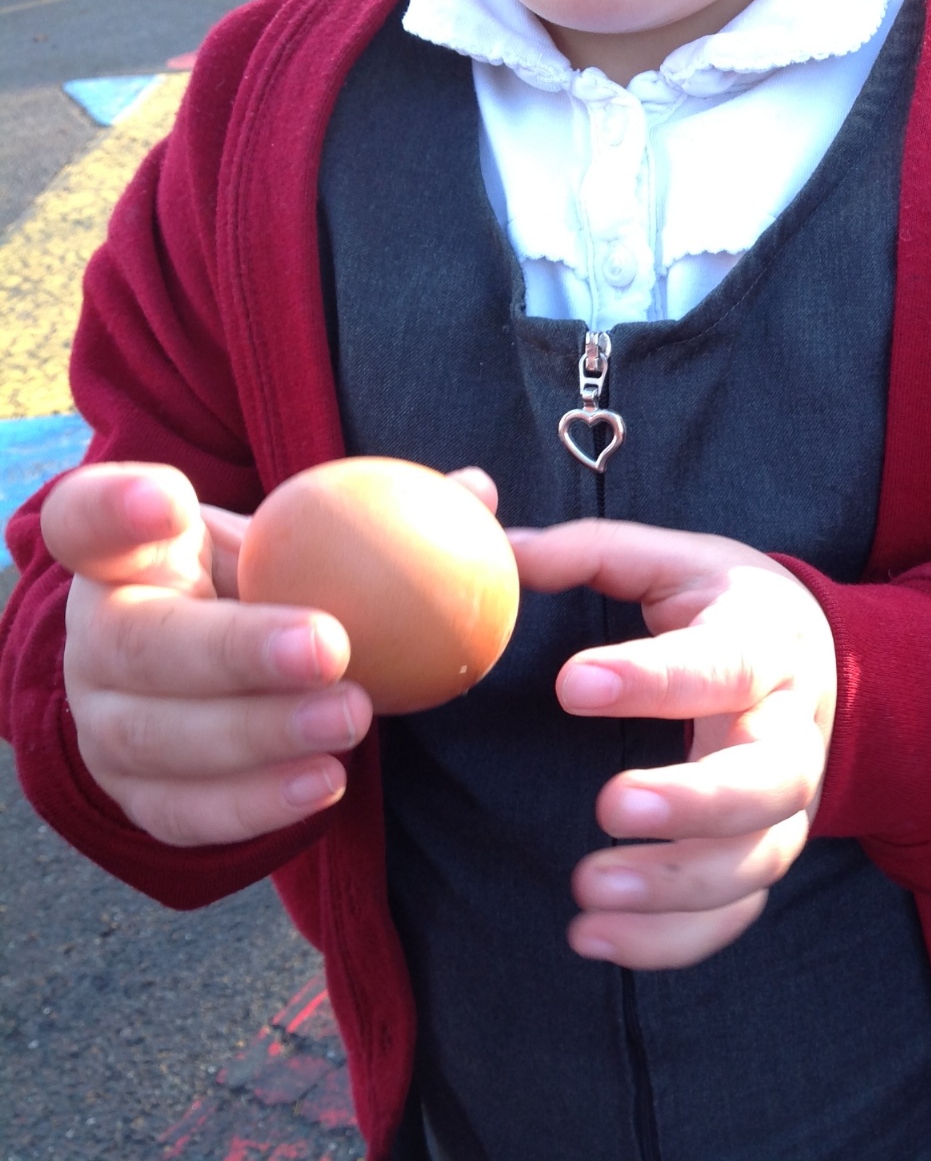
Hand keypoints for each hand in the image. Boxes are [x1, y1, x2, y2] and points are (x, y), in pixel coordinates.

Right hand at [40, 461, 377, 845]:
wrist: (222, 684)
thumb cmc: (271, 592)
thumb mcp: (301, 544)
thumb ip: (371, 516)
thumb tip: (475, 491)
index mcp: (126, 557)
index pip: (83, 519)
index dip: (112, 507)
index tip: (169, 498)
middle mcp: (95, 639)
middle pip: (136, 645)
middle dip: (232, 649)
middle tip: (331, 647)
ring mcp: (104, 724)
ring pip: (158, 737)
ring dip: (259, 733)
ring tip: (352, 721)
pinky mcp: (135, 796)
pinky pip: (185, 811)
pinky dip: (256, 803)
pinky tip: (328, 784)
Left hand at [507, 519, 836, 970]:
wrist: (824, 663)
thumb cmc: (731, 610)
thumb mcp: (678, 562)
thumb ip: (593, 553)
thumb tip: (496, 546)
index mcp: (762, 648)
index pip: (718, 665)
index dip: (653, 679)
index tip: (573, 685)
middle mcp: (786, 732)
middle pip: (766, 780)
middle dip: (693, 802)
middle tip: (610, 806)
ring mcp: (786, 805)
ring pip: (756, 860)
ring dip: (677, 886)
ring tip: (589, 890)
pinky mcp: (767, 853)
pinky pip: (736, 912)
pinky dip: (673, 940)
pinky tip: (594, 938)